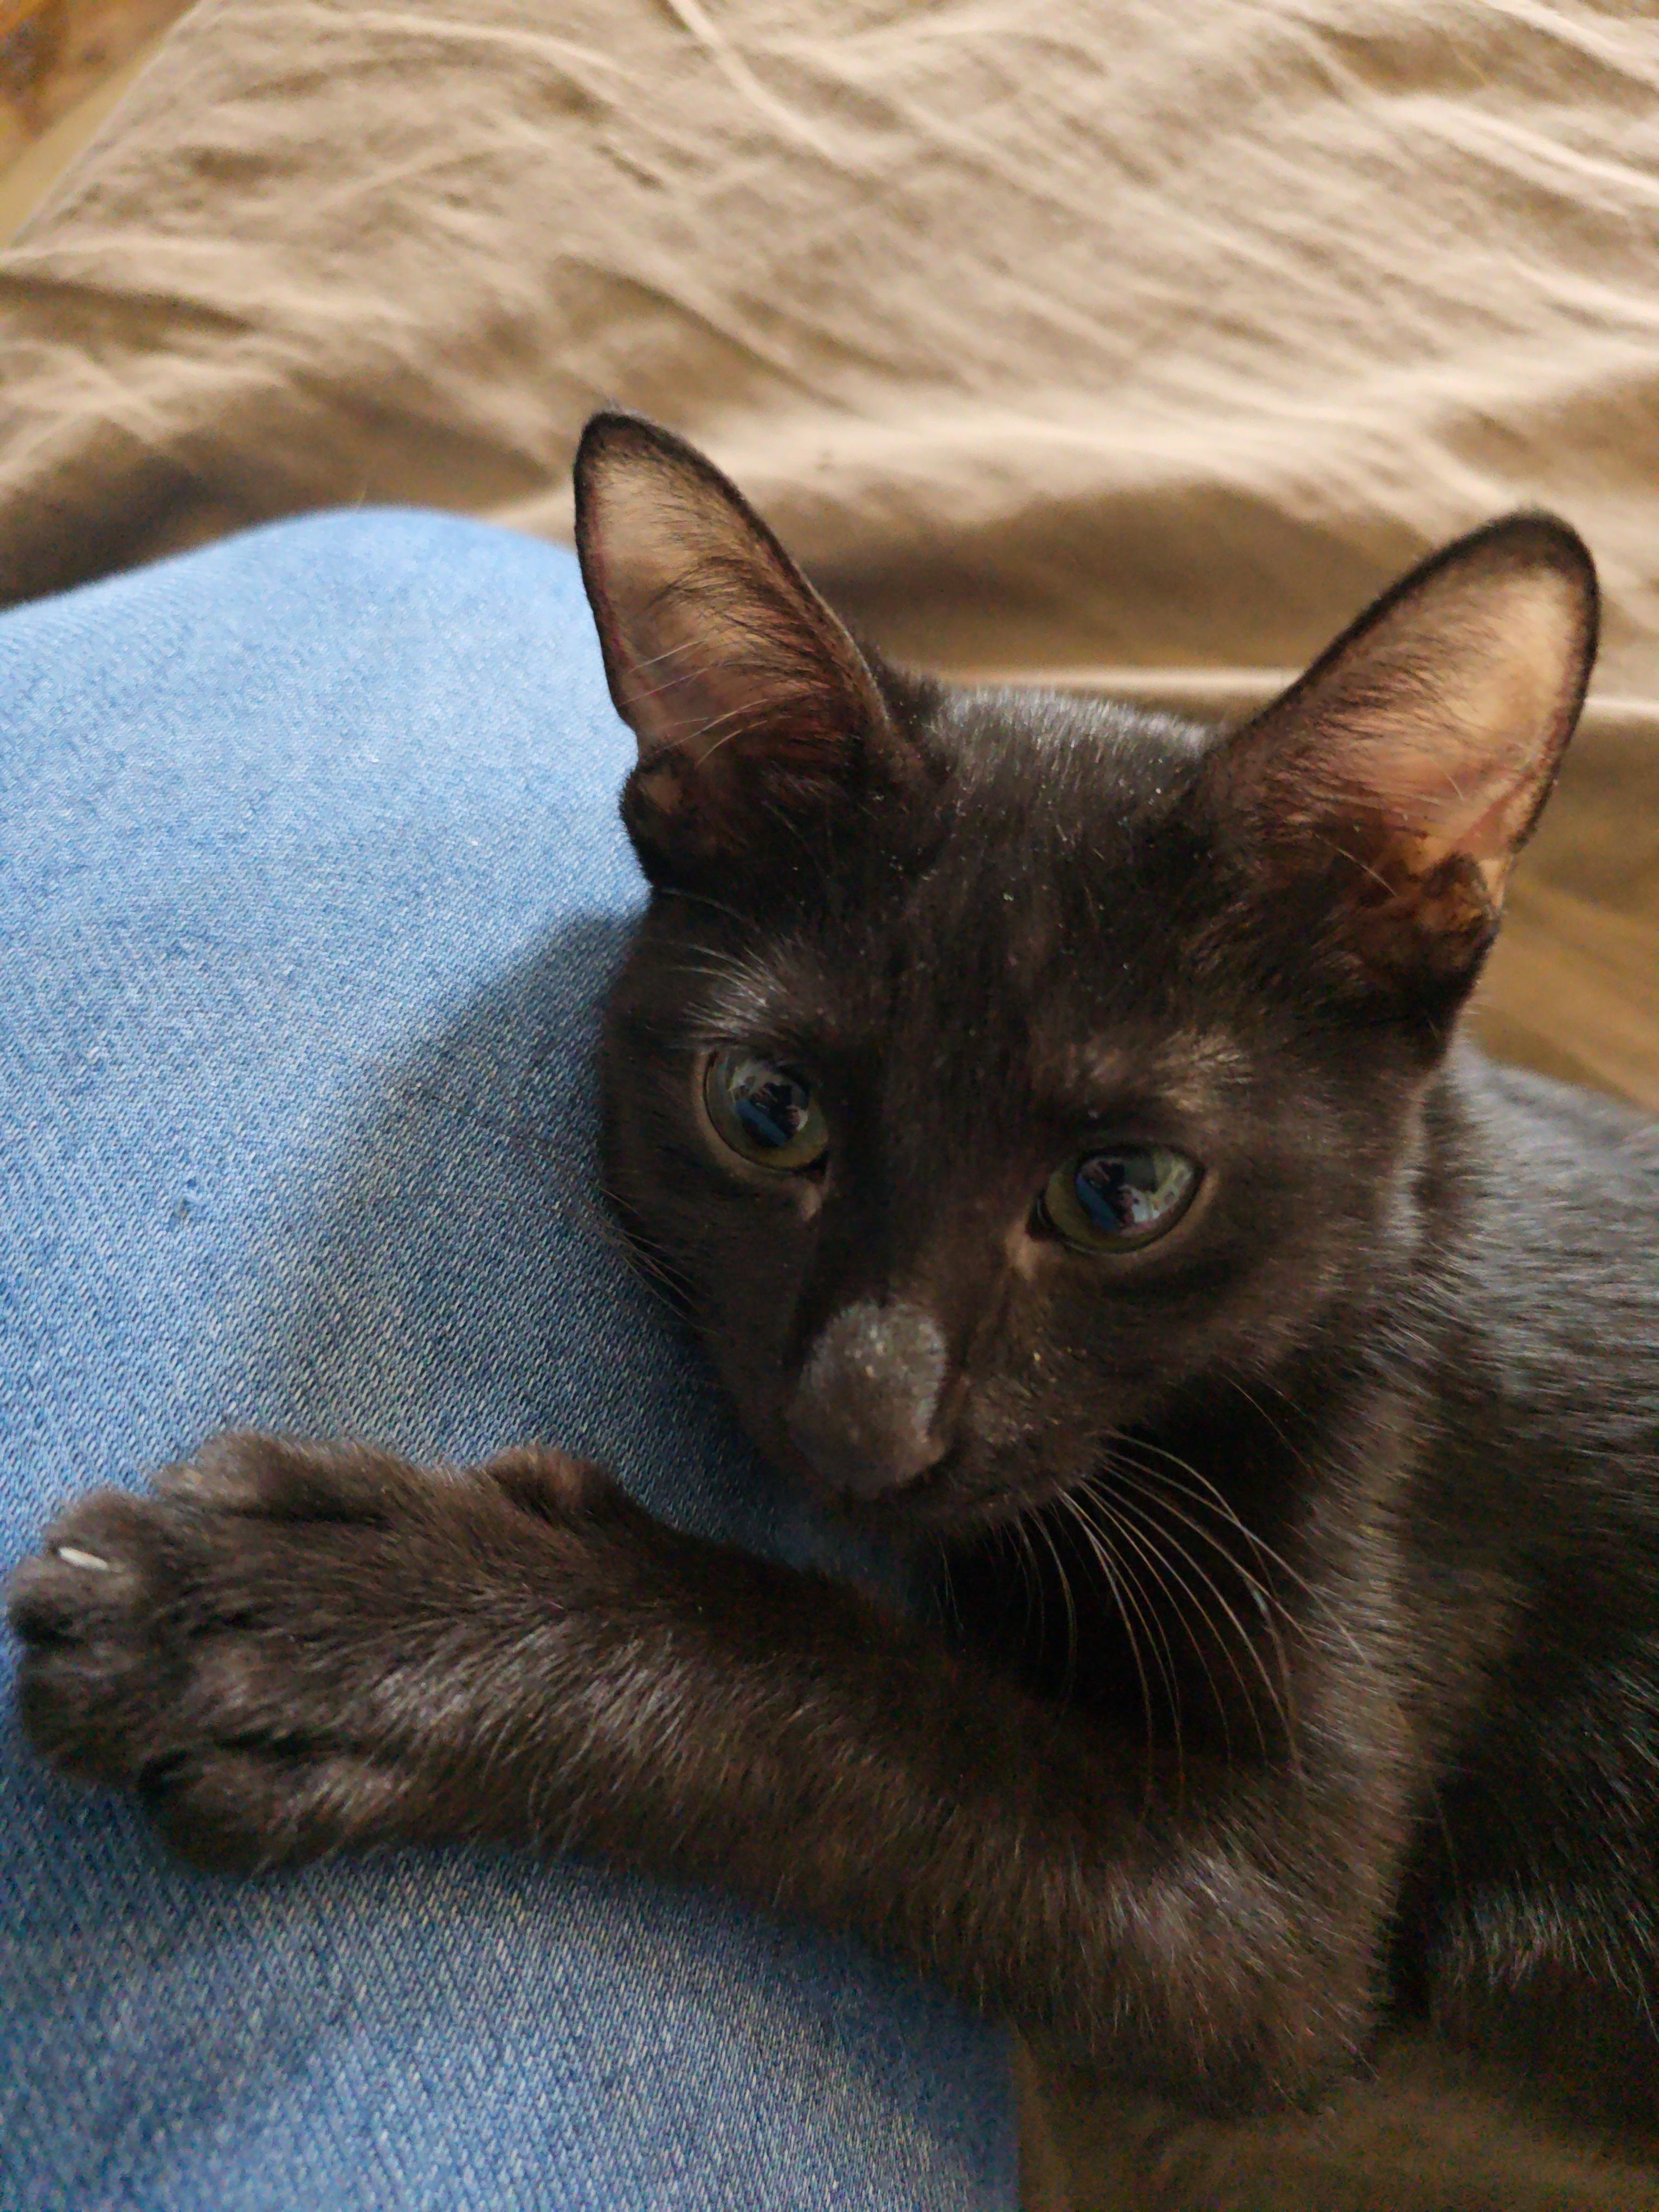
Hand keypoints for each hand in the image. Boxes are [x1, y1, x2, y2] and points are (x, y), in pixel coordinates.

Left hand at [8, 1433, 633, 1871]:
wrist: (751, 1718)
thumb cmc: (667, 1605)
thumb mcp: (576, 1497)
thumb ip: (494, 1485)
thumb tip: (439, 1486)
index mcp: (431, 1510)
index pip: (257, 1485)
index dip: (169, 1503)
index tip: (103, 1515)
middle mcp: (401, 1600)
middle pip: (213, 1583)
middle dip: (110, 1594)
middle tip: (42, 1598)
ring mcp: (401, 1706)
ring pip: (217, 1694)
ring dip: (121, 1694)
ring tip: (59, 1693)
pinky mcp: (413, 1803)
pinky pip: (278, 1818)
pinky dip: (205, 1807)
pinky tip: (169, 1791)